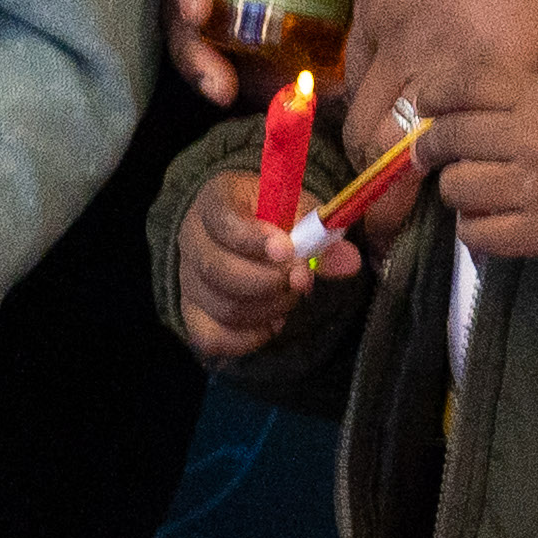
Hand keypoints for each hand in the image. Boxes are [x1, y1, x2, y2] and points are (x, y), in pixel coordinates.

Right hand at [172, 163, 357, 361]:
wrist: (243, 231)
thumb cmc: (272, 216)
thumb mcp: (298, 210)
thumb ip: (321, 234)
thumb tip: (350, 261)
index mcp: (215, 199)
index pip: (223, 221)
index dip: (254, 240)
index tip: (287, 250)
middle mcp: (192, 238)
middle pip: (219, 270)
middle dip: (269, 282)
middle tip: (302, 280)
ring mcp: (188, 278)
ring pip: (223, 307)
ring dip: (268, 309)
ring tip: (290, 296)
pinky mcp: (191, 312)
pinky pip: (211, 338)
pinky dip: (248, 338)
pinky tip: (271, 322)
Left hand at [425, 67, 537, 270]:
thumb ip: (514, 101)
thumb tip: (450, 112)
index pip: (467, 84)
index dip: (434, 94)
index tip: (424, 105)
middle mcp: (530, 138)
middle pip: (452, 135)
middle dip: (431, 146)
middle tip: (428, 154)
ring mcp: (532, 188)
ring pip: (457, 187)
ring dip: (456, 190)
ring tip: (472, 191)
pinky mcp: (537, 233)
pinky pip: (476, 233)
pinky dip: (473, 230)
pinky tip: (485, 222)